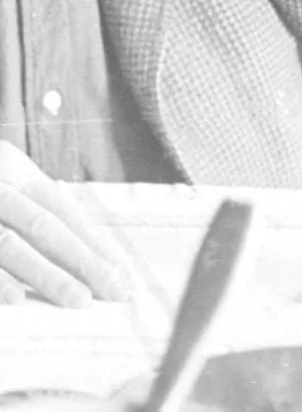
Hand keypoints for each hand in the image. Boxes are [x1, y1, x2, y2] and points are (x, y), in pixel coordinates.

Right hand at [0, 140, 129, 305]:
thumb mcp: (5, 183)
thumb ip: (35, 208)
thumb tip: (91, 250)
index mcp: (10, 169)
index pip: (61, 207)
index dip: (92, 240)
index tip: (122, 275)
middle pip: (43, 225)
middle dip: (82, 260)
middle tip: (113, 292)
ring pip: (9, 243)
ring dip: (46, 274)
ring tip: (78, 301)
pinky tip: (18, 300)